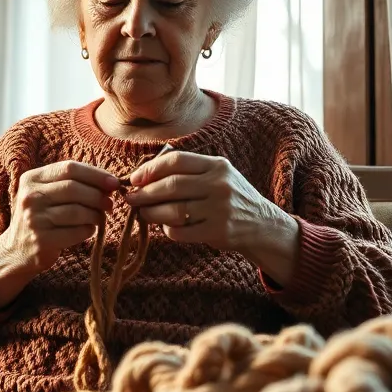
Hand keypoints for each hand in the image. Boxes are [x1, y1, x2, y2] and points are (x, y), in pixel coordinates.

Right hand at [0, 160, 118, 273]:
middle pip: (74, 188)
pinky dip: (89, 230)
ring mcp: (34, 219)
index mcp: (32, 178)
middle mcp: (30, 197)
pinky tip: (88, 229)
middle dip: (98, 195)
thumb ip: (72, 183)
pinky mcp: (42, 240)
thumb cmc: (41, 216)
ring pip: (77, 211)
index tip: (114, 182)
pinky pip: (76, 232)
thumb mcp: (46, 193)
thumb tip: (110, 183)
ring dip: (96, 214)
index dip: (96, 174)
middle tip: (110, 203)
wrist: (17, 249)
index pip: (69, 168)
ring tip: (100, 217)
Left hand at [125, 151, 299, 282]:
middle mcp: (220, 184)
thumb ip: (189, 172)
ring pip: (174, 210)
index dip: (150, 169)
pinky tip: (166, 227)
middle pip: (172, 186)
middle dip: (144, 193)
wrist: (261, 224)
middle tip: (130, 198)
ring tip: (143, 214)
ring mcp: (220, 209)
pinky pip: (181, 231)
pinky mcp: (218, 231)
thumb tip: (143, 176)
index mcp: (217, 165)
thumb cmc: (230, 198)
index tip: (134, 179)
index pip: (176, 161)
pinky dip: (167, 230)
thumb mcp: (218, 175)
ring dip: (152, 213)